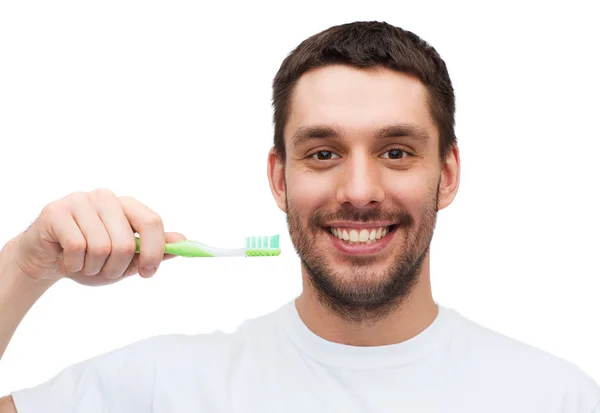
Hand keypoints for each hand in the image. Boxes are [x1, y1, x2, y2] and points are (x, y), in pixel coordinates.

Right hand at [9, 188, 184, 286]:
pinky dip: (74, 264)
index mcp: (126, 205)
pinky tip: (67, 260)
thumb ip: (154, 250)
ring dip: (93, 268)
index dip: (155, 250)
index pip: (152, 221)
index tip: (148, 273)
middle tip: (105, 273)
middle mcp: (105, 197)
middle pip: (126, 241)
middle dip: (116, 268)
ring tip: (84, 265)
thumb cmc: (90, 258)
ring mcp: (80, 201)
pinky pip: (76, 246)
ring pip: (100, 247)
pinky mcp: (56, 211)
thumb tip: (182, 241)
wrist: (46, 260)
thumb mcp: (126, 260)